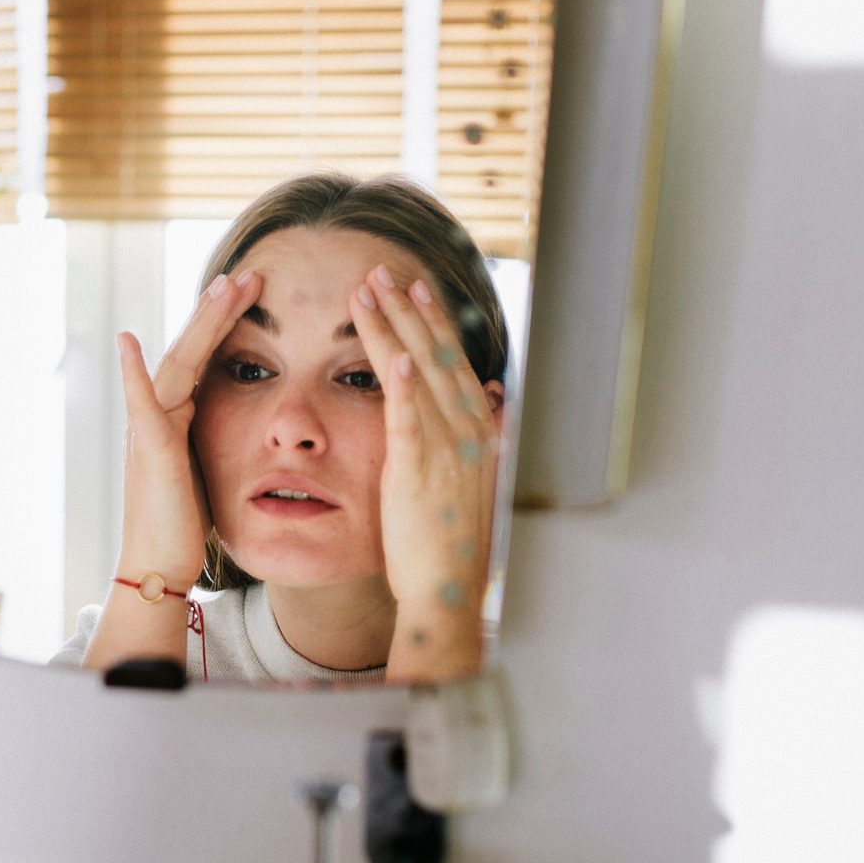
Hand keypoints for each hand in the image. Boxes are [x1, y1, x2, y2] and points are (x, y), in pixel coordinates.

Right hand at [113, 267, 262, 587]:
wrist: (158, 565)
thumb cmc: (185, 524)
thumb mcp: (210, 469)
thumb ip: (216, 436)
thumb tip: (245, 420)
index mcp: (178, 416)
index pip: (206, 358)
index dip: (227, 323)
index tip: (253, 291)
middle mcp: (159, 414)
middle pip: (192, 349)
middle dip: (219, 311)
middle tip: (247, 274)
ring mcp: (149, 429)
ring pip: (176, 364)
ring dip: (198, 325)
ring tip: (224, 288)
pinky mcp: (148, 450)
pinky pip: (139, 405)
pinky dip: (132, 373)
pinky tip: (127, 342)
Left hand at [351, 265, 502, 682]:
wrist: (448, 592)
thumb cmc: (449, 542)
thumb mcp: (470, 477)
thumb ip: (479, 432)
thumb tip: (493, 394)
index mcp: (477, 430)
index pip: (452, 360)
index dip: (432, 320)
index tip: (413, 285)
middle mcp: (468, 432)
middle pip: (437, 355)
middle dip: (409, 309)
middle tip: (382, 270)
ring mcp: (447, 451)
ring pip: (419, 375)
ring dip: (395, 329)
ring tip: (370, 291)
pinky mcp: (420, 474)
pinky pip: (410, 423)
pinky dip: (404, 387)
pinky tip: (394, 357)